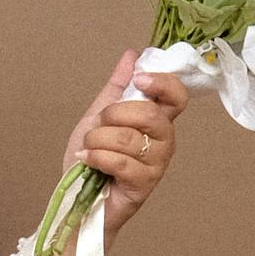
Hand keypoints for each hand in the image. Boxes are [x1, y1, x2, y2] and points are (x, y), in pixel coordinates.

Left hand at [65, 52, 186, 236]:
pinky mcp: (145, 185)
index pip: (177, 96)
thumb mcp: (98, 117)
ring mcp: (157, 164)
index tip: (139, 80)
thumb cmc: (92, 160)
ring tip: (88, 149)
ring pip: (129, 138)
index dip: (162, 83)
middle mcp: (163, 141)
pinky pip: (121, 162)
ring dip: (98, 140)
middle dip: (114, 115)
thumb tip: (132, 55)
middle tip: (98, 126)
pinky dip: (96, 158)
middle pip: (152, 115)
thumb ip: (117, 88)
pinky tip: (87, 162)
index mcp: (156, 121)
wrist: (77, 199)